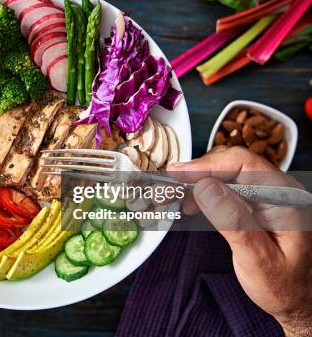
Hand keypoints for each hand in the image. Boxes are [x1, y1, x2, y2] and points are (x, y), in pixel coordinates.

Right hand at [168, 146, 311, 336]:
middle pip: (231, 164)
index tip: (177, 175)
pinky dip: (202, 192)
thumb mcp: (258, 259)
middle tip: (166, 188)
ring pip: (224, 173)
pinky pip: (225, 187)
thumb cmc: (284, 287)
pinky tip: (190, 204)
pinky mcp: (254, 202)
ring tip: (170, 195)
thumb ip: (233, 221)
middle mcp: (278, 190)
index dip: (207, 166)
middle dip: (196, 173)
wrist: (298, 301)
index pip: (243, 164)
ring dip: (195, 182)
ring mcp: (266, 195)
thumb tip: (205, 187)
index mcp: (287, 198)